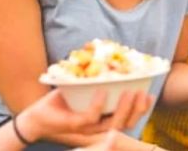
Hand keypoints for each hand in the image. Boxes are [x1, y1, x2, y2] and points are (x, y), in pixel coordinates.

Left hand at [19, 89, 152, 141]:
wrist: (37, 115)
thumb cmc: (63, 100)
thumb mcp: (84, 88)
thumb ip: (99, 80)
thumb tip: (112, 58)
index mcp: (104, 121)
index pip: (128, 120)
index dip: (141, 110)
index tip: (150, 94)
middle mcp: (98, 128)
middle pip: (125, 124)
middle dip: (137, 109)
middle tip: (143, 92)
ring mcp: (87, 129)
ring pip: (111, 124)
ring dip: (123, 108)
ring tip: (130, 91)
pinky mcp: (74, 126)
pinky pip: (89, 118)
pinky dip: (98, 105)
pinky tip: (101, 92)